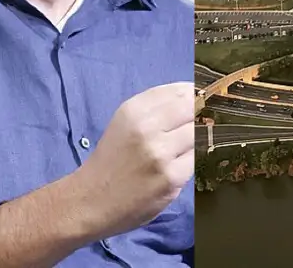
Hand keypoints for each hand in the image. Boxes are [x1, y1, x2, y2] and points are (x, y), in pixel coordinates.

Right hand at [70, 82, 194, 239]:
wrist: (90, 202)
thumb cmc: (112, 159)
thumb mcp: (126, 122)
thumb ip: (158, 107)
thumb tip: (197, 96)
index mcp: (134, 110)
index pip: (181, 91)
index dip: (197, 95)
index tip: (202, 101)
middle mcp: (146, 127)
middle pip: (194, 110)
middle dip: (201, 116)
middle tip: (199, 125)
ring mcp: (160, 153)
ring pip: (199, 134)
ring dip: (199, 138)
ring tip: (184, 147)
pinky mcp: (171, 178)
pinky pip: (197, 159)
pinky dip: (193, 160)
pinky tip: (180, 164)